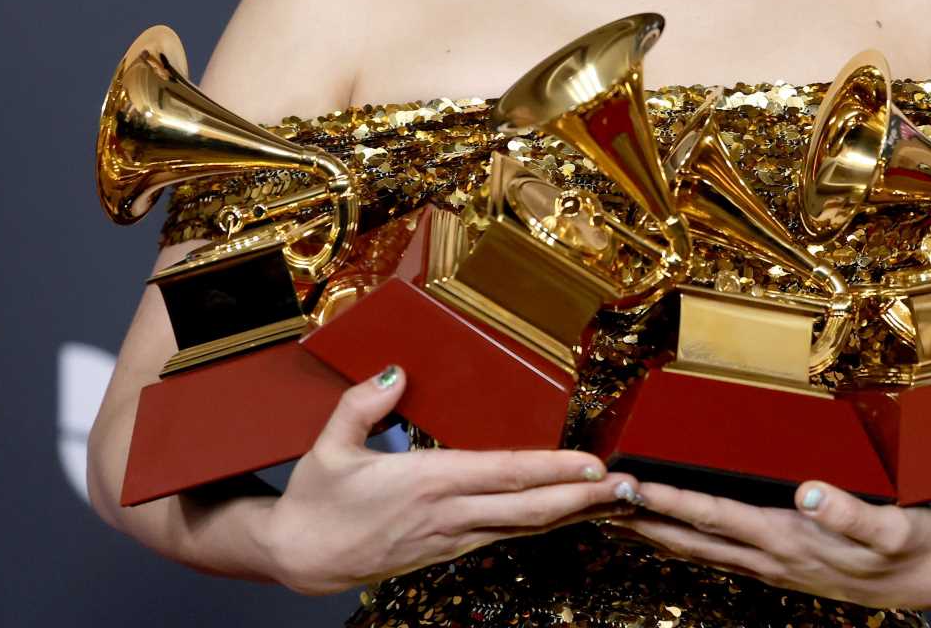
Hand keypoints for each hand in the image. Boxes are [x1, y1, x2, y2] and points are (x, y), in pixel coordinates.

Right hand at [255, 365, 635, 595]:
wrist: (300, 559)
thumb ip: (363, 404)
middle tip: (629, 486)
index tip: (592, 463)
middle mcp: (449, 514)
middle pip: (530, 509)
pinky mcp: (451, 550)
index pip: (503, 475)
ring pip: (526, 526)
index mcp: (426, 484)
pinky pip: (509, 535)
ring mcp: (453, 537)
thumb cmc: (317, 502)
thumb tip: (395, 371)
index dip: (552, 470)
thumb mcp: (329, 446)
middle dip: (584, 499)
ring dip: (574, 513)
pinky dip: (544, 524)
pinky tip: (568, 514)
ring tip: (615, 499)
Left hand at [614, 479, 930, 610]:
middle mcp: (770, 556)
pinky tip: (674, 534)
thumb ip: (847, 511)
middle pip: (691, 537)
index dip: (667, 501)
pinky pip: (721, 551)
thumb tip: (807, 492)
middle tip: (594, 502)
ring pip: (700, 548)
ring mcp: (773, 566)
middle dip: (641, 521)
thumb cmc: (910, 546)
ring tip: (617, 517)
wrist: (929, 577)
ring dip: (656, 532)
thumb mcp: (890, 527)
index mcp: (787, 539)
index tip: (627, 485)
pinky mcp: (781, 565)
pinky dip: (687, 539)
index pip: (713, 516)